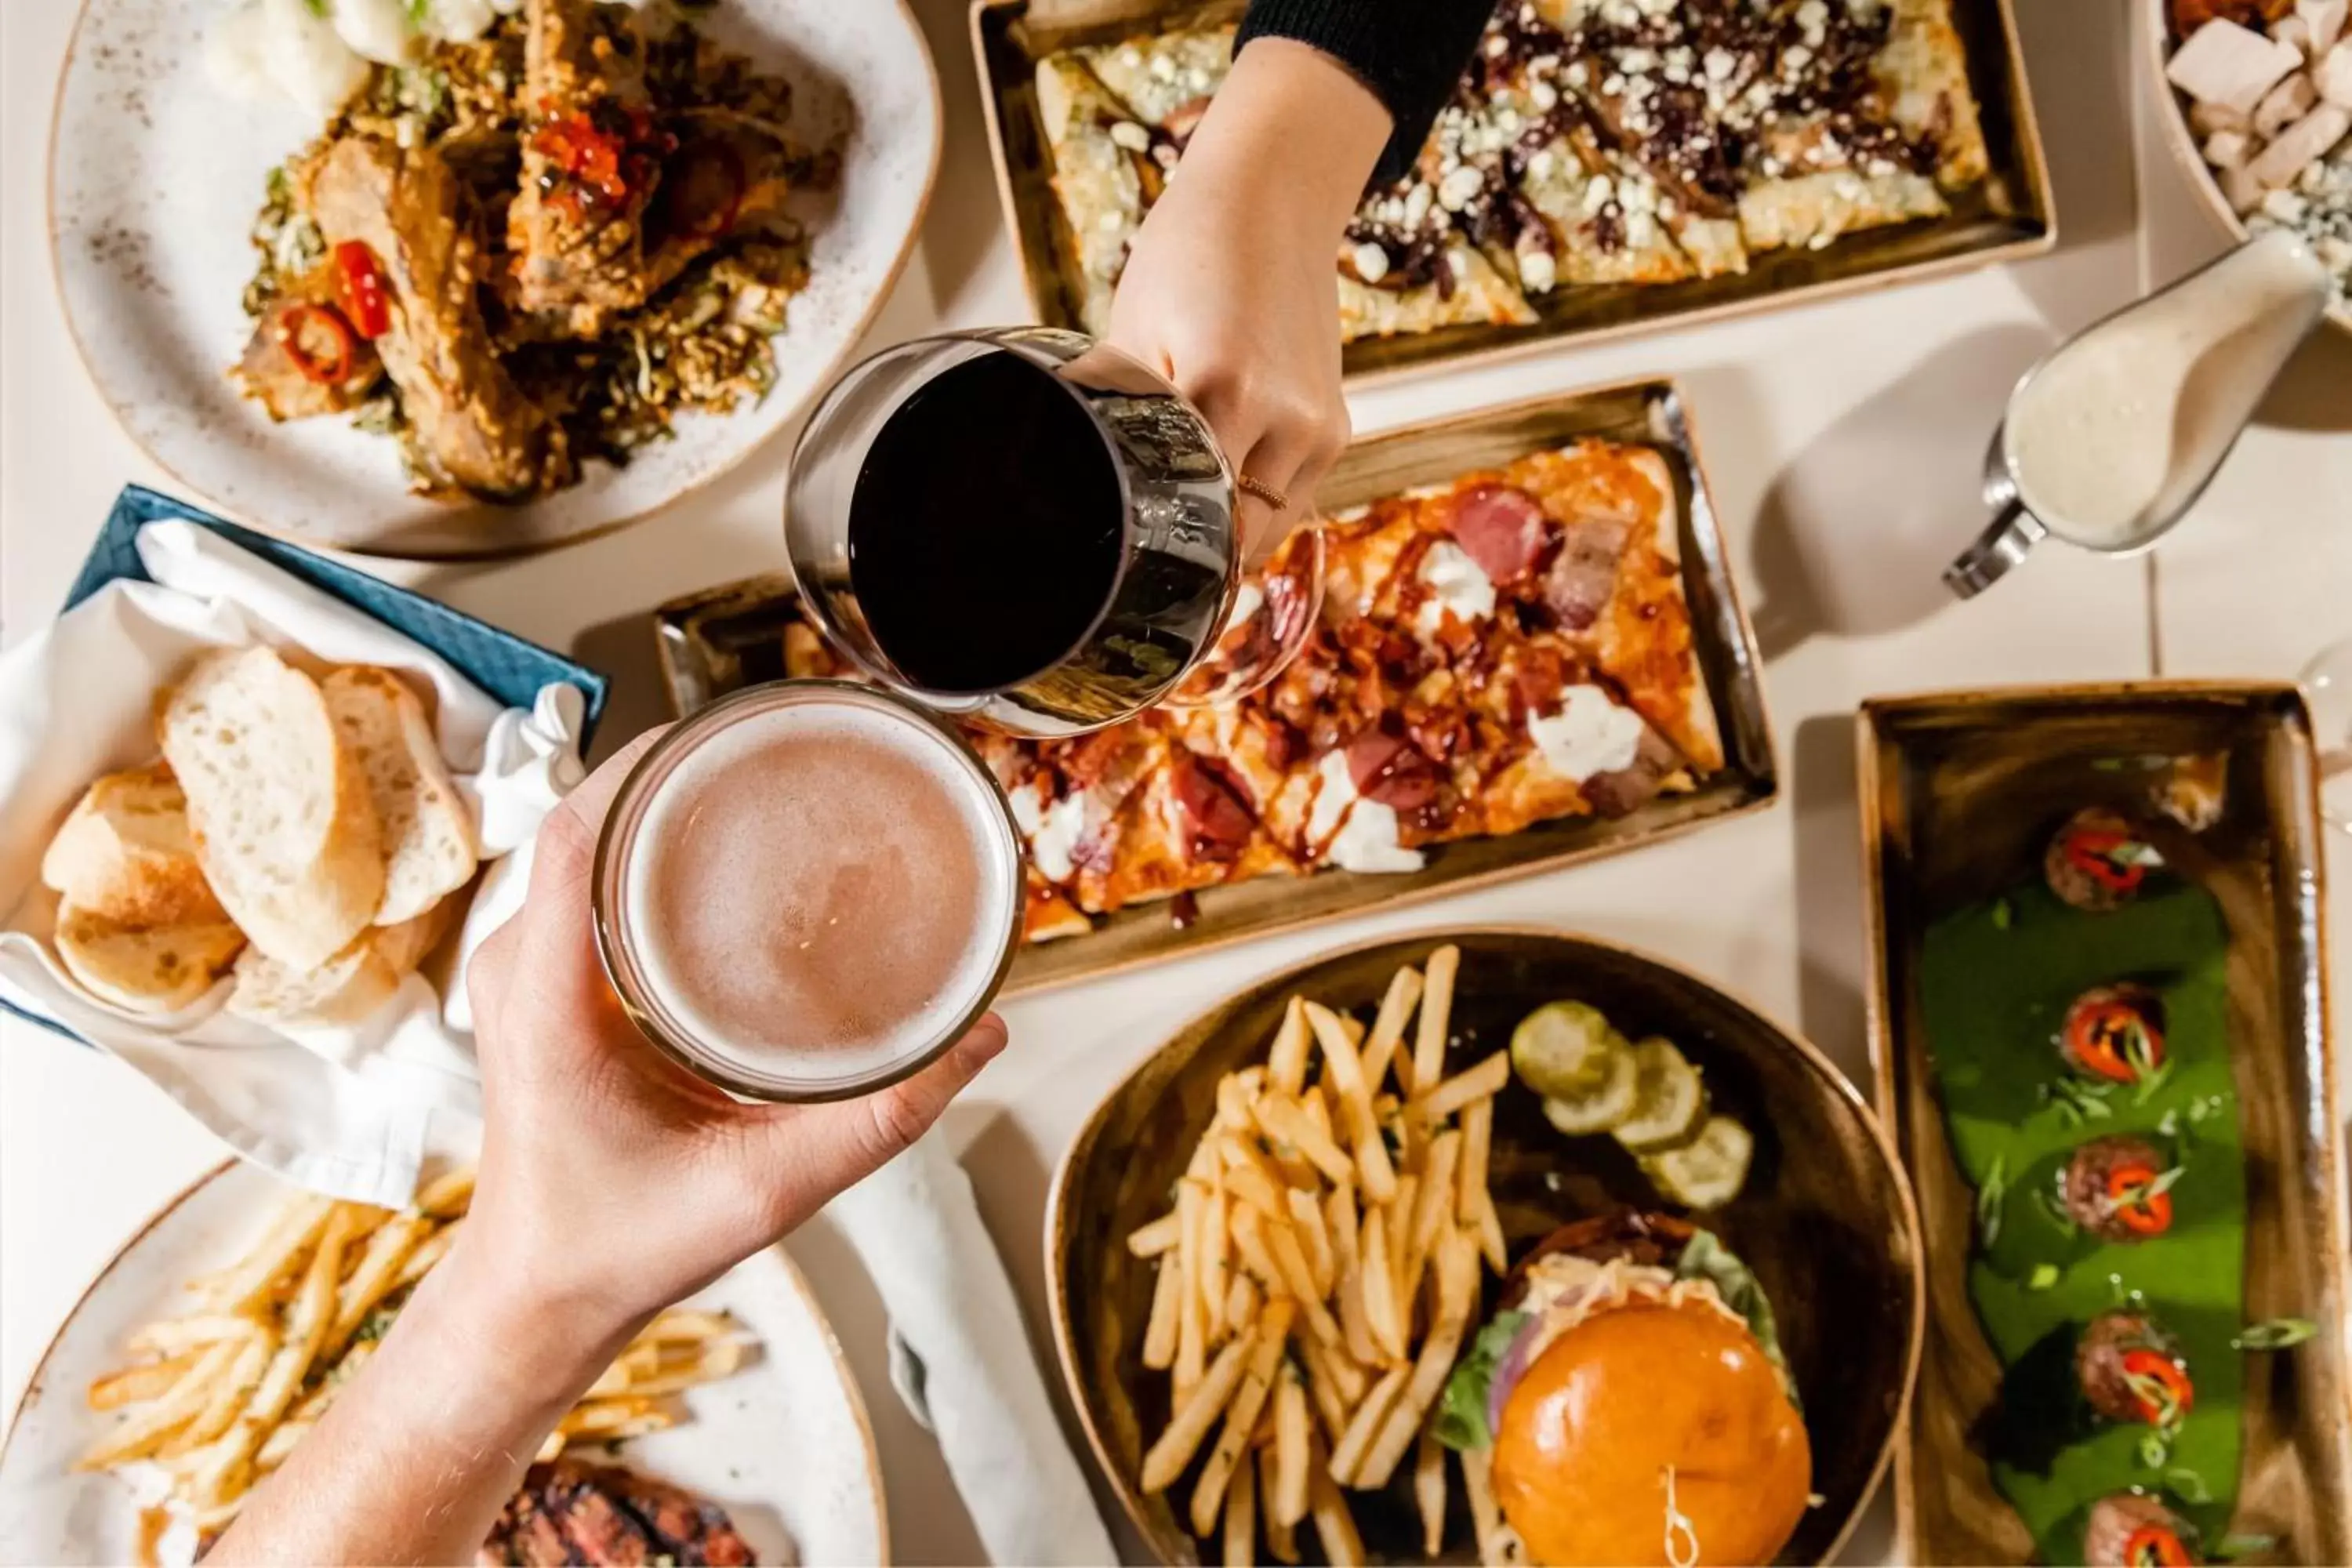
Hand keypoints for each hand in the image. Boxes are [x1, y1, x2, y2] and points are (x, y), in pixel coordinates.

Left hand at [460, 730, 1009, 1341]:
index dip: (645, 762)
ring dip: (652, 805)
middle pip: (582, 817)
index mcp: (552, 1004)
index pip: (576, 833)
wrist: (541, 1297)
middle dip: (671, 768)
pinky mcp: (538, 984)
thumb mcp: (766, 1191)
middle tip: (768, 749)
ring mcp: (521, 973)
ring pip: (578, 844)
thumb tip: (978, 1037)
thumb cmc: (626, 1246)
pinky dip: (636, 847)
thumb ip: (878, 1119)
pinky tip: (707, 848)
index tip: (730, 732)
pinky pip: (579, 880)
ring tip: (747, 783)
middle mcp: (521, 970)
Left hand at [1104, 38, 1390, 561]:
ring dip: (1229, 534)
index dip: (1160, 556)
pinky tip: (1222, 490)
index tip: (1126, 585)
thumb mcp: (1130, 330)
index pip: (1191, 516)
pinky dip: (1256, 504)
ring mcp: (1320, 428)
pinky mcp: (1336, 427)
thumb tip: (1054, 469)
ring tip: (1183, 528)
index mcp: (1224, 393)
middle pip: (1236, 540)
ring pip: (1269, 527)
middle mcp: (1286, 420)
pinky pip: (1293, 498)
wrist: (1272, 200)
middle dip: (1194, 556)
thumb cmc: (1188, 257)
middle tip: (1143, 573)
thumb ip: (1115, 408)